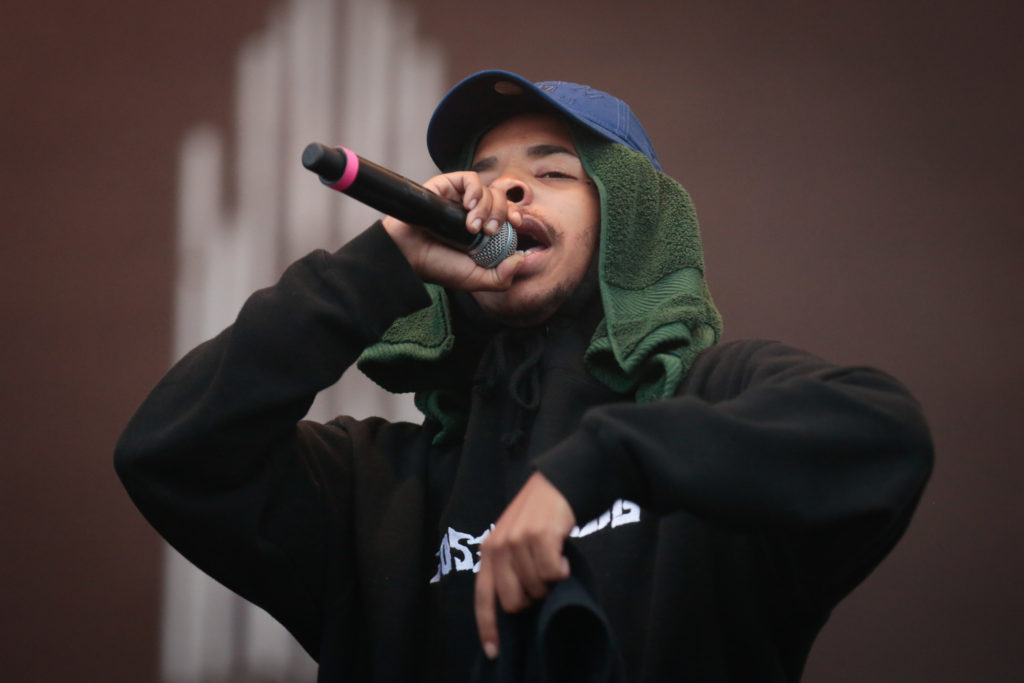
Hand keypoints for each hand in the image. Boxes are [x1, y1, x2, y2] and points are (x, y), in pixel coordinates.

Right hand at [382, 171, 524, 290]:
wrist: (409, 256)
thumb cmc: (439, 267)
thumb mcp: (476, 279)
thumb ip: (501, 277)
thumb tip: (521, 259)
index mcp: (483, 229)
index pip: (507, 213)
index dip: (515, 214)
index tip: (516, 224)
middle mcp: (473, 211)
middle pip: (501, 199)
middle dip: (501, 214)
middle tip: (489, 231)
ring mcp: (460, 198)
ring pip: (488, 189)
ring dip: (486, 207)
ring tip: (472, 226)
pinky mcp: (447, 186)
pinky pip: (469, 178)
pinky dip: (475, 190)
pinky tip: (468, 206)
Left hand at [474, 472, 575, 659]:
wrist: (562, 482)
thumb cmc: (541, 516)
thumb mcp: (515, 539)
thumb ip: (509, 567)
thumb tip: (514, 607)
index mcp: (488, 551)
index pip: (483, 597)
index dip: (488, 627)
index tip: (494, 652)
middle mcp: (498, 546)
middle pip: (514, 601)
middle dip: (533, 598)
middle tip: (543, 578)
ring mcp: (518, 540)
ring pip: (537, 588)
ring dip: (551, 581)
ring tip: (554, 558)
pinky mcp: (540, 536)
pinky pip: (553, 573)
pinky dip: (563, 569)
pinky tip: (563, 554)